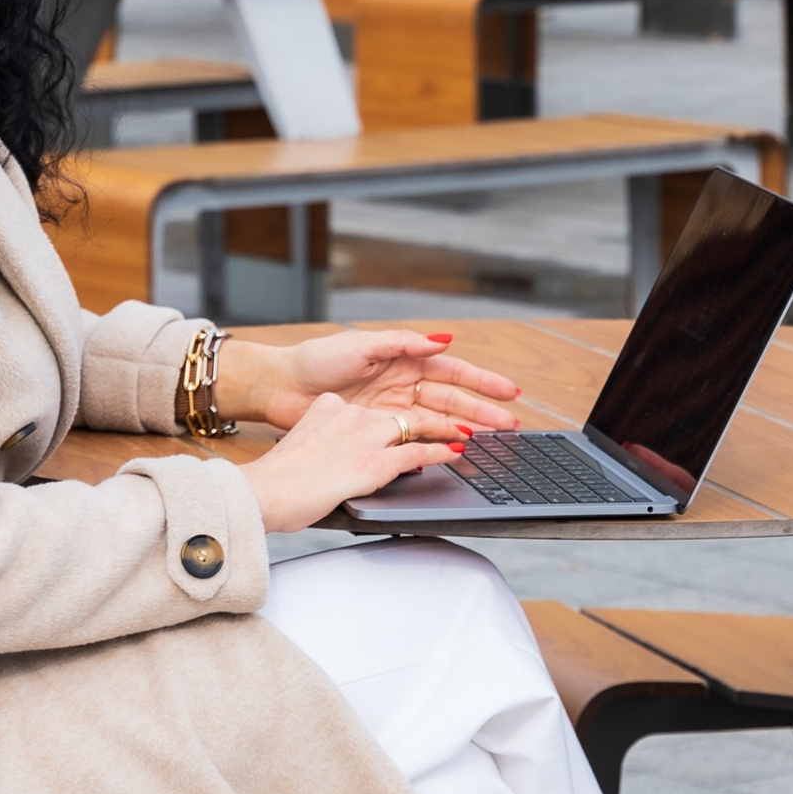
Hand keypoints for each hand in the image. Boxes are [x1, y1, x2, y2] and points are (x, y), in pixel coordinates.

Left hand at [226, 324, 523, 437]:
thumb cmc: (317, 359)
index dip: (481, 381)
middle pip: (451, 400)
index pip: (452, 370)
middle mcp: (402, 385)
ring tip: (490, 441)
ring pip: (437, 421)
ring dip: (463, 430)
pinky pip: (411, 440)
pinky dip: (431, 446)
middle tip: (510, 426)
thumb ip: (402, 343)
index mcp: (403, 359)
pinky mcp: (377, 431)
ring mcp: (391, 410)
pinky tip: (450, 453)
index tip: (508, 392)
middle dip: (483, 412)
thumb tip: (441, 340)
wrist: (281, 387)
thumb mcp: (361, 344)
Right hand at [247, 392, 469, 533]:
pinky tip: (454, 451)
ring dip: (448, 428)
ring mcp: (365, 436)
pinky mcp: (375, 461)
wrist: (265, 491)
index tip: (405, 422)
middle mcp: (352, 414)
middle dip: (435, 415)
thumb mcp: (302, 441)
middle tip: (462, 416)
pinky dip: (440, 451)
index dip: (394, 415)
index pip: (372, 407)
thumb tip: (335, 451)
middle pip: (401, 411)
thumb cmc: (277, 478)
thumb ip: (324, 437)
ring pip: (417, 425)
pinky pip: (418, 452)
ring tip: (472, 431)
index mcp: (332, 407)